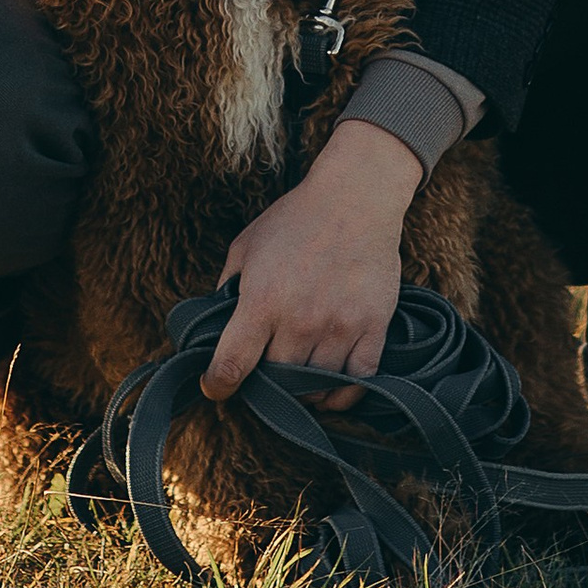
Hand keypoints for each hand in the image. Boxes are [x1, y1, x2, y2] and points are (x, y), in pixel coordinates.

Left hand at [202, 120, 418, 406]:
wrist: (356, 194)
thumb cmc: (296, 218)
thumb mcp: (247, 245)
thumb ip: (227, 288)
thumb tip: (214, 327)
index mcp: (262, 300)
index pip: (231, 366)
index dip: (218, 385)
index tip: (217, 387)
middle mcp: (300, 319)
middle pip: (276, 381)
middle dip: (267, 381)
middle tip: (266, 372)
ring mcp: (339, 325)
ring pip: (315, 387)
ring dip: (303, 389)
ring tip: (298, 378)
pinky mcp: (372, 326)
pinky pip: (357, 382)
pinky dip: (342, 393)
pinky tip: (330, 385)